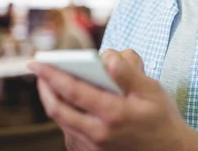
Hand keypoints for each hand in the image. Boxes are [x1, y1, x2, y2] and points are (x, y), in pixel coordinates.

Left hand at [28, 49, 197, 150]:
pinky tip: (69, 104)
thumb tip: (108, 55)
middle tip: (38, 70)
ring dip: (53, 101)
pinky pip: (69, 133)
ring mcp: (93, 148)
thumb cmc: (161, 118)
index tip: (35, 62)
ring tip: (50, 83)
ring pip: (62, 122)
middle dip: (44, 87)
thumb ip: (128, 72)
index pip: (72, 91)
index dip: (51, 74)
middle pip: (57, 109)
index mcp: (112, 114)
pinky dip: (64, 116)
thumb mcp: (151, 90)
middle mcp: (98, 134)